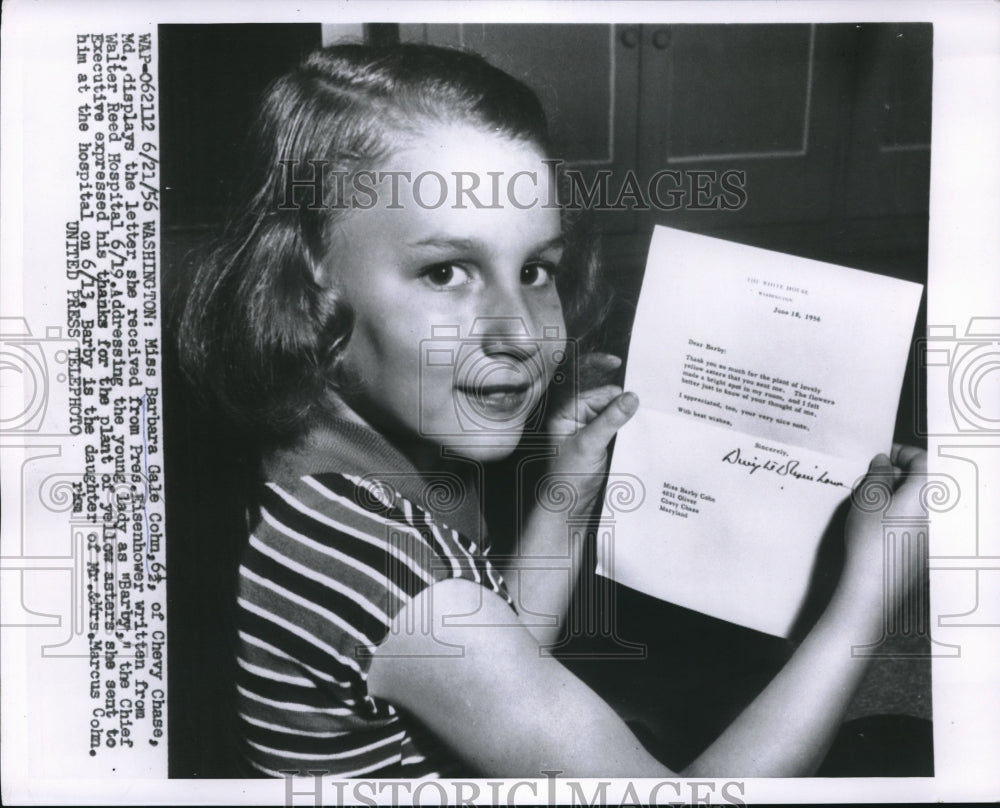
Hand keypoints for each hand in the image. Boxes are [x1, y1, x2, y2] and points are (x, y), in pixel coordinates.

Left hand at [545, 352, 638, 504]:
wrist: (569, 509)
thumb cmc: (568, 478)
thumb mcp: (589, 445)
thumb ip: (610, 420)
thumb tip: (631, 397)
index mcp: (567, 413)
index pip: (594, 390)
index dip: (611, 382)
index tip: (621, 364)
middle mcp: (579, 419)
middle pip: (608, 400)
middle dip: (627, 399)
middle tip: (652, 399)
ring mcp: (592, 432)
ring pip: (617, 415)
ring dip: (632, 415)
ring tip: (653, 414)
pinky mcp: (604, 445)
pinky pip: (621, 430)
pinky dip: (633, 429)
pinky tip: (647, 429)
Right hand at [840, 443, 927, 608]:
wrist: (874, 586)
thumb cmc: (871, 540)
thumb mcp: (868, 498)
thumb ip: (878, 473)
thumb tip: (884, 463)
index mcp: (925, 493)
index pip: (921, 459)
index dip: (901, 452)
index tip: (883, 455)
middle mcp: (936, 511)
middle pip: (922, 481)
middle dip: (898, 475)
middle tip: (873, 478)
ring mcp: (933, 532)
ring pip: (919, 502)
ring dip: (899, 496)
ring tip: (872, 503)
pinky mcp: (926, 549)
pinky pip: (917, 521)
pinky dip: (901, 515)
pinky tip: (879, 525)